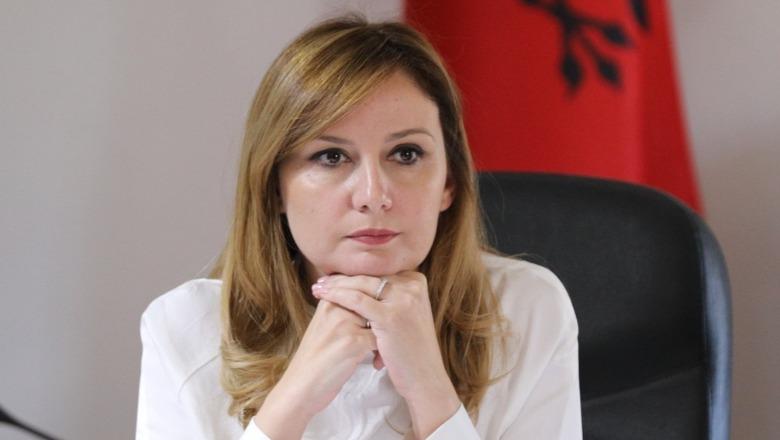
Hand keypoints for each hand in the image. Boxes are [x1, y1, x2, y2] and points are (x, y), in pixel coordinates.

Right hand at [254, 298, 376, 437]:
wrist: (300, 386)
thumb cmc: (314, 360)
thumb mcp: (323, 326)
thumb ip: (341, 311)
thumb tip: (367, 301)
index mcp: (328, 300)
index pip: (361, 288)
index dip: (373, 303)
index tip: (373, 321)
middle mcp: (335, 307)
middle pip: (373, 302)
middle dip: (381, 319)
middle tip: (384, 335)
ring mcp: (344, 323)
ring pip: (379, 320)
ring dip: (384, 335)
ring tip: (379, 351)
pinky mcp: (353, 342)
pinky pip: (380, 339)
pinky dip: (382, 351)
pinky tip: (375, 362)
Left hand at [313, 272, 460, 435]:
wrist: (424, 376)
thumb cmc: (410, 349)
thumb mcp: (406, 314)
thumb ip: (392, 296)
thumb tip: (364, 282)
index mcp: (416, 282)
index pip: (378, 272)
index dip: (354, 273)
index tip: (335, 276)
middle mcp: (413, 287)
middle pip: (369, 276)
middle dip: (343, 277)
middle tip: (322, 280)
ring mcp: (404, 300)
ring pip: (361, 284)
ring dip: (335, 285)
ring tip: (318, 288)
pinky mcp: (391, 316)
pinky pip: (357, 300)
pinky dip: (337, 295)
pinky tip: (323, 296)